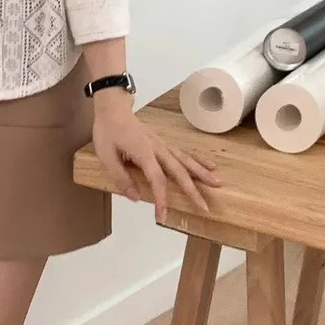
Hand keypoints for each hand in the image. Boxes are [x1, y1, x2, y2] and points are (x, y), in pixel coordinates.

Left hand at [92, 92, 221, 218]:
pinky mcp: (163, 143)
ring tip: (217, 183)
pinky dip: (198, 159)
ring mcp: (162, 145)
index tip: (163, 217)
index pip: (157, 180)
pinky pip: (183, 153)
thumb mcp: (106, 156)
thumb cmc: (108, 131)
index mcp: (144, 153)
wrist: (113, 108)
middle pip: (180, 171)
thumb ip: (121, 178)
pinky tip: (209, 165)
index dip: (161, 200)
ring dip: (202, 173)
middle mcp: (158, 149)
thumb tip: (135, 198)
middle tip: (205, 206)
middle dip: (193, 190)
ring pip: (186, 160)